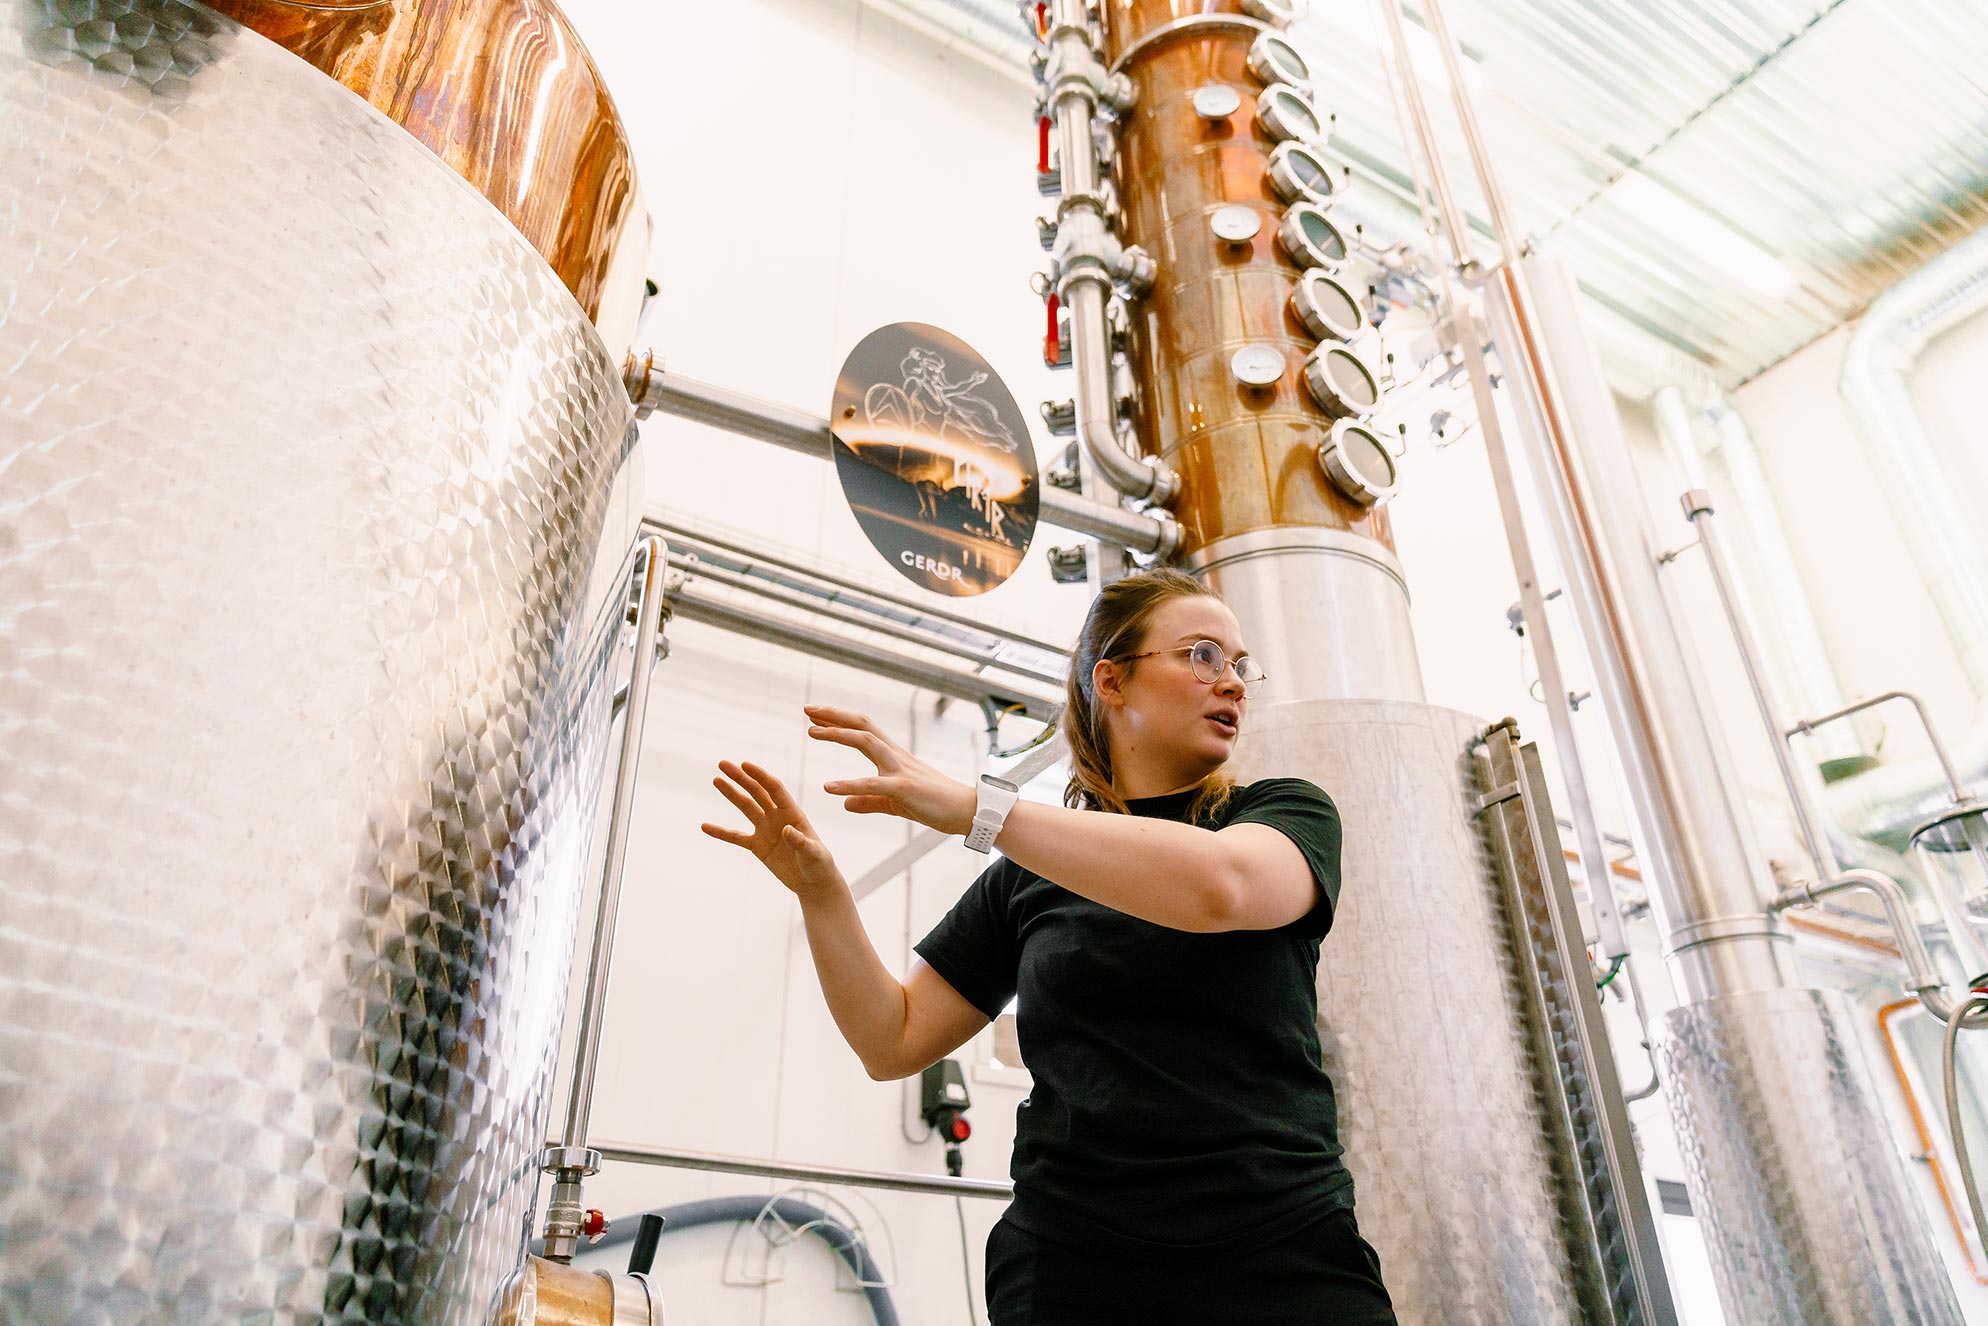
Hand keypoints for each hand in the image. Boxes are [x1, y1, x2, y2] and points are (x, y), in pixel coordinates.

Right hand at [702, 760, 845, 900]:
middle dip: (741, 778)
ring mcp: (766, 830)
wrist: (813, 882)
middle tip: (723, 764)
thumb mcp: (813, 853)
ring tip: (716, 780)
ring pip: (746, 808)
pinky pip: (736, 837)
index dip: (760, 776)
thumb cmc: (819, 865)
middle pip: (757, 792)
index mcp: (793, 813)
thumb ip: (800, 841)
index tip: (744, 765)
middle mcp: (778, 817)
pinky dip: (721, 832)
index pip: (774, 789)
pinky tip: (705, 826)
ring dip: (731, 794)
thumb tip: (786, 829)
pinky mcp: (758, 846)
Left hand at [805, 704, 977, 835]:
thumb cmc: (934, 804)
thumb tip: (845, 803)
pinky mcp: (904, 788)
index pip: (862, 730)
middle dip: (834, 716)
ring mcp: (900, 769)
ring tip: (811, 732)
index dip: (839, 721)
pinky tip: (828, 787)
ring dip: (837, 735)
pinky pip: (873, 784)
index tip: (815, 716)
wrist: (965, 811)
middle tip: (808, 709)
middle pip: (862, 726)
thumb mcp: (893, 803)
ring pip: (866, 742)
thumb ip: (868, 801)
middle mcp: (895, 756)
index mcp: (892, 757)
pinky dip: (849, 784)